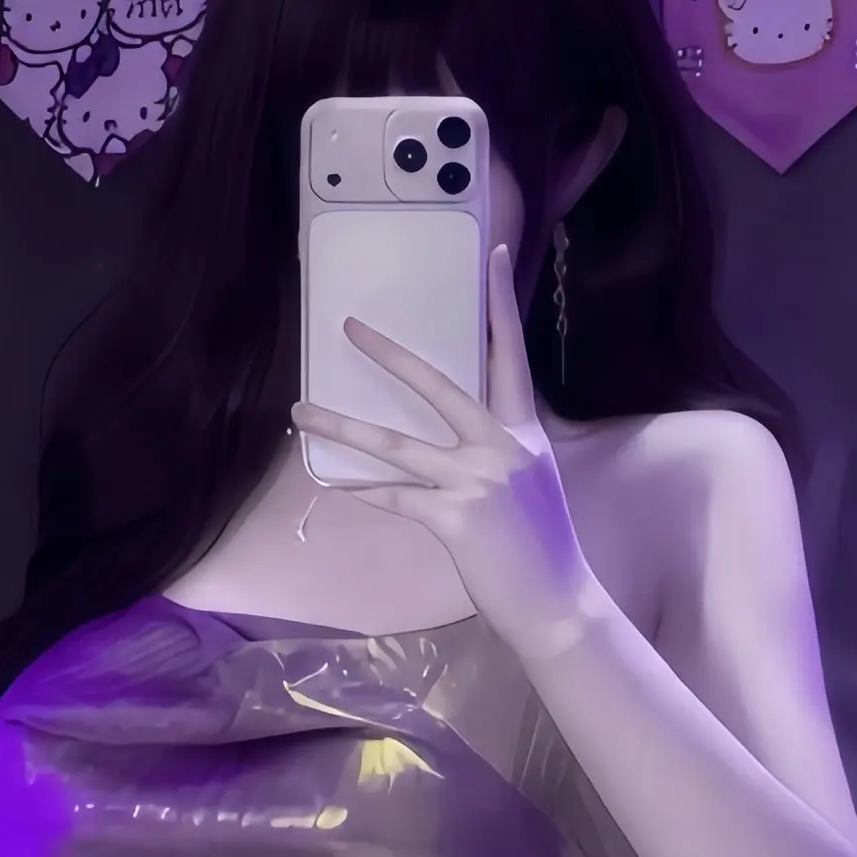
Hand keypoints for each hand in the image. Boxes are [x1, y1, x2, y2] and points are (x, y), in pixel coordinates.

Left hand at [291, 244, 603, 656]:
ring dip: (342, 425)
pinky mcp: (454, 518)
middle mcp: (501, 446)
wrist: (556, 603)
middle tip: (350, 327)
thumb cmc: (539, 546)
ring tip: (301, 411)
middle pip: (439, 384)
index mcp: (523, 430)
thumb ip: (496, 448)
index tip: (494, 253)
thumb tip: (456, 429)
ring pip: (396, 444)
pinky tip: (333, 484)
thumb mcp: (529, 481)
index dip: (501, 302)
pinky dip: (362, 491)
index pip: (511, 352)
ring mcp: (476, 480)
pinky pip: (394, 497)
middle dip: (391, 354)